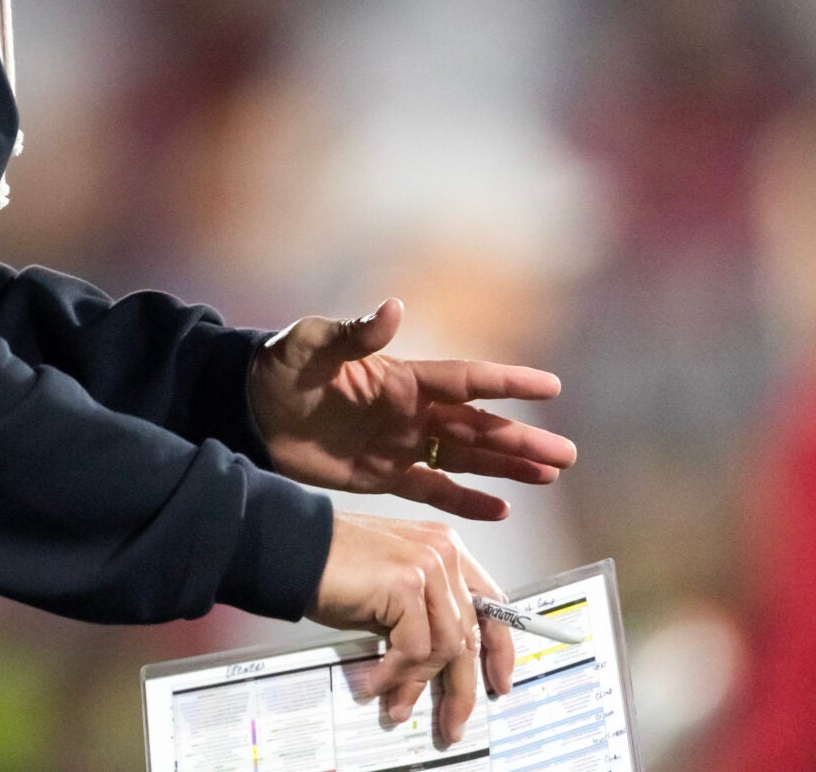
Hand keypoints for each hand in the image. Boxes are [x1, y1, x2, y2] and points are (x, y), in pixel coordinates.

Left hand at [247, 297, 575, 519]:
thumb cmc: (278, 367)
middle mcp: (411, 412)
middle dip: (522, 439)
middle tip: (568, 455)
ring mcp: (400, 445)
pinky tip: (502, 508)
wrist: (247, 410)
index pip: (465, 380)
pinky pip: (434, 490)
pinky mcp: (382, 476)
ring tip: (551, 476)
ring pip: (466, 458)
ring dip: (507, 467)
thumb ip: (352, 333)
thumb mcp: (310, 345)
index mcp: (401, 378)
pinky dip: (466, 500)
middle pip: (478, 426)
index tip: (551, 387)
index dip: (507, 383)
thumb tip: (392, 308)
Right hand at [311, 509, 512, 742]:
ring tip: (397, 703)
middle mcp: (443, 552)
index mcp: (446, 549)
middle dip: (461, 687)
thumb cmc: (335, 568)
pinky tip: (376, 681)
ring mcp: (428, 564)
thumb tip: (440, 669)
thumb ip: (424, 614)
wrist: (295, 548)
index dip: (499, 650)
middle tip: (452, 721)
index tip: (497, 682)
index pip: (491, 605)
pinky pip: (414, 648)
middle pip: (470, 634)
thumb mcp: (392, 590)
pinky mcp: (407, 582)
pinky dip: (394, 673)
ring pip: (445, 647)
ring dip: (418, 684)